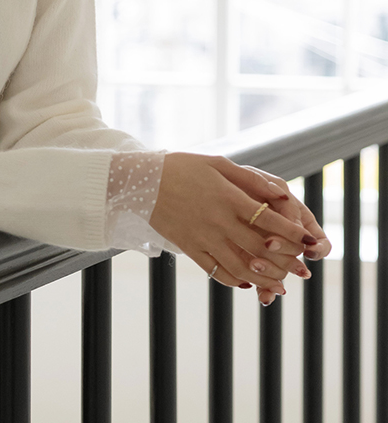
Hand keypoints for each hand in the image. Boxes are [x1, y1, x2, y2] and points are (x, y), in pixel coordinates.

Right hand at [149, 153, 320, 301]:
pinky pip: (216, 271)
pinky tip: (247, 282)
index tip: (309, 241)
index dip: (293, 232)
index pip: (269, 219)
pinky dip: (235, 280)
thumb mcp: (216, 163)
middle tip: (302, 271)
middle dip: (286, 262)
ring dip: (265, 279)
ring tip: (280, 286)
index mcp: (227, 196)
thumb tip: (281, 193)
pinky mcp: (188, 247)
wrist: (141, 180)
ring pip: (240, 267)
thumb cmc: (182, 167)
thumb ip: (250, 179)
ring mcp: (202, 236)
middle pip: (259, 248)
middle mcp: (217, 220)